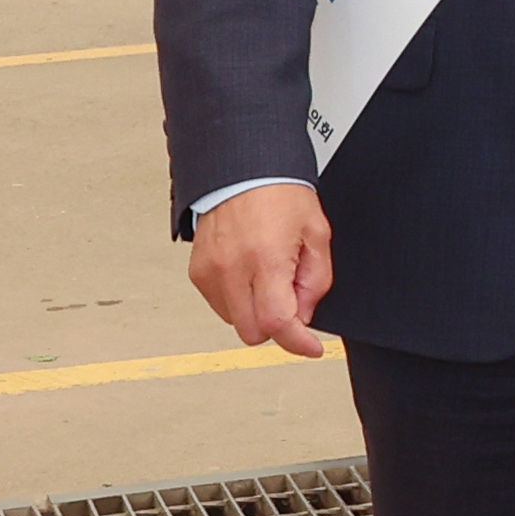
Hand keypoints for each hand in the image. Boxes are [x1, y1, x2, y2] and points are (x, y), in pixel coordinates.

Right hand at [186, 184, 336, 355]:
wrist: (243, 168)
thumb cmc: (281, 193)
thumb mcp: (317, 233)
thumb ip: (316, 281)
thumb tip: (303, 316)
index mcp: (265, 259)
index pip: (276, 323)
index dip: (297, 343)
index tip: (310, 348)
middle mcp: (231, 269)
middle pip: (253, 332)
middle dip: (276, 324)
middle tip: (291, 295)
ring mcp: (210, 271)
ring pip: (234, 321)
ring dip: (255, 312)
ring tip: (268, 276)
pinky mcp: (197, 271)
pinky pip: (219, 304)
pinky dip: (237, 299)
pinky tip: (249, 273)